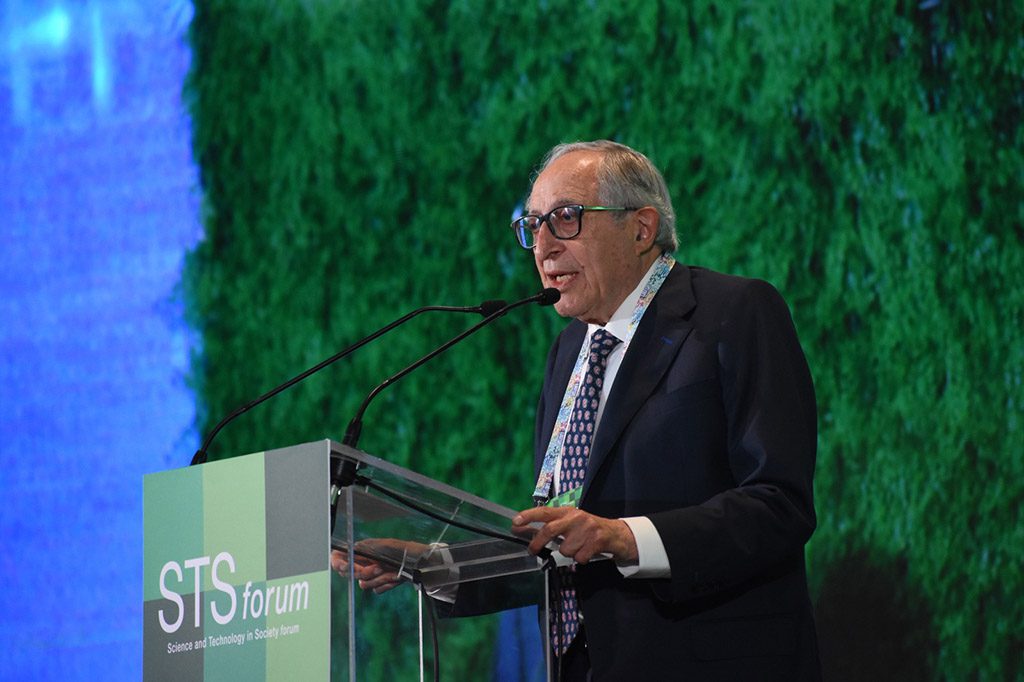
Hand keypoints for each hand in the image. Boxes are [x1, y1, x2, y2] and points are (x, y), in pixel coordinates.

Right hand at [330, 538, 428, 593]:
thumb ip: (363, 550)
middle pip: (348, 573)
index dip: (339, 563)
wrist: (420, 563)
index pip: (338, 557)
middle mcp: (363, 562)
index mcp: (361, 550)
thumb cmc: (402, 549)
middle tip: (379, 567)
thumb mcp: (382, 545)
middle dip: (364, 572)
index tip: (350, 567)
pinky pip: (375, 590)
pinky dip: (386, 585)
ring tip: (391, 571)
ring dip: (379, 578)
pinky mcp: (380, 584)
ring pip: (363, 584)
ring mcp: (371, 575)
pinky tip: (395, 577)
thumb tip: (348, 552)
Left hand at [511, 506, 637, 564]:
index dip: (528, 516)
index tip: (515, 522)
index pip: (544, 511)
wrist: (616, 534)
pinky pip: (579, 558)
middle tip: (532, 550)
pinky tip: (588, 551)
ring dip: (569, 552)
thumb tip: (523, 530)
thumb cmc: (588, 529)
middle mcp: (576, 517)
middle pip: (550, 530)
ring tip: (579, 546)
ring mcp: (587, 528)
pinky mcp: (597, 541)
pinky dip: (581, 559)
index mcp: (567, 511)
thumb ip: (549, 526)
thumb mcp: (569, 523)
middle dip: (538, 542)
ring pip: (565, 549)